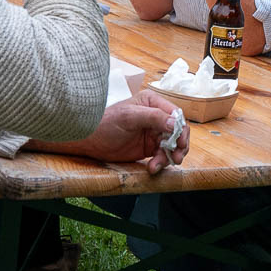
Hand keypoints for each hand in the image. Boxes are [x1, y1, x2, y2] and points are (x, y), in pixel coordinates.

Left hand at [44, 91, 189, 172]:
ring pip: (172, 145)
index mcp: (152, 102)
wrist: (89, 141)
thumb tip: (175, 123)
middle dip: (179, 145)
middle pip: (177, 131)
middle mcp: (155, 116)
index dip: (181, 128)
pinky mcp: (149, 147)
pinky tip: (152, 167)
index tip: (180, 142)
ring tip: (160, 165)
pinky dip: (161, 162)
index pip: (175, 114)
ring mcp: (153, 132)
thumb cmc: (105, 123)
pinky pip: (162, 155)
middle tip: (177, 157)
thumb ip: (153, 117)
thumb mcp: (129, 117)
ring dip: (170, 156)